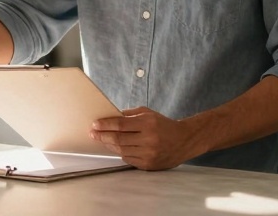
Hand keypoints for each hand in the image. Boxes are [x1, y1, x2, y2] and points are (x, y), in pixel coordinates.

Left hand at [89, 107, 203, 169]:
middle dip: (102, 136)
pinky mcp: (149, 165)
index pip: (120, 125)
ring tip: (102, 140)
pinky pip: (128, 159)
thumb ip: (129, 115)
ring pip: (121, 150)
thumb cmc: (163, 124)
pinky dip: (121, 153)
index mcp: (148, 124)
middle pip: (118, 139)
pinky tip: (117, 148)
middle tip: (93, 133)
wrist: (184, 141)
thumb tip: (109, 117)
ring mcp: (149, 154)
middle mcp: (149, 140)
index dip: (105, 125)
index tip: (94, 125)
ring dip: (109, 145)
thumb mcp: (148, 113)